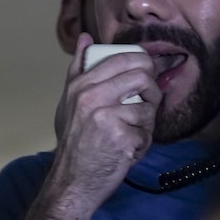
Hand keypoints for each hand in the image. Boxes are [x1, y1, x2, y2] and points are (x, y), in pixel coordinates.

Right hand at [51, 33, 161, 210]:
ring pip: (148, 108)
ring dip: (146, 123)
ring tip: (131, 133)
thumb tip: (85, 38)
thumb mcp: (68, 102)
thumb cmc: (73, 142)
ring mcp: (107, 118)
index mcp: (80, 86)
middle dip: (152, 89)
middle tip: (148, 101)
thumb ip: (78, 69)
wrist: (71, 182)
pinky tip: (128, 149)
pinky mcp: (122, 139)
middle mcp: (91, 98)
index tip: (148, 72)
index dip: (143, 62)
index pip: (121, 59)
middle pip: (142, 76)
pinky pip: (147, 133)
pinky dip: (142, 144)